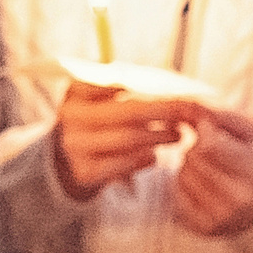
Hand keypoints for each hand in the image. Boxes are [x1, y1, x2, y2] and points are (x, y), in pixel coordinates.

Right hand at [50, 81, 198, 200]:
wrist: (66, 157)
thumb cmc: (96, 120)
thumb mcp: (99, 97)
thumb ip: (125, 86)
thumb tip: (168, 81)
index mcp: (77, 92)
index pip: (115, 84)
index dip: (147, 87)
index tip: (175, 95)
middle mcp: (73, 117)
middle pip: (129, 112)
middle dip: (163, 112)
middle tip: (186, 114)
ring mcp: (77, 145)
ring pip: (129, 139)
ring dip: (159, 136)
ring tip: (177, 135)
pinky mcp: (85, 171)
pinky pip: (123, 164)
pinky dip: (143, 159)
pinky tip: (154, 156)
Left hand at [172, 109, 252, 236]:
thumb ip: (220, 115)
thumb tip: (185, 106)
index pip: (209, 145)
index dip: (205, 130)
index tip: (211, 128)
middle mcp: (242, 200)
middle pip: (193, 158)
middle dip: (198, 147)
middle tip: (216, 151)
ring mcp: (223, 218)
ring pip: (183, 175)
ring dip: (190, 166)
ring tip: (213, 168)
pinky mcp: (206, 229)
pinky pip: (176, 195)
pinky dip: (185, 185)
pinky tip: (204, 185)